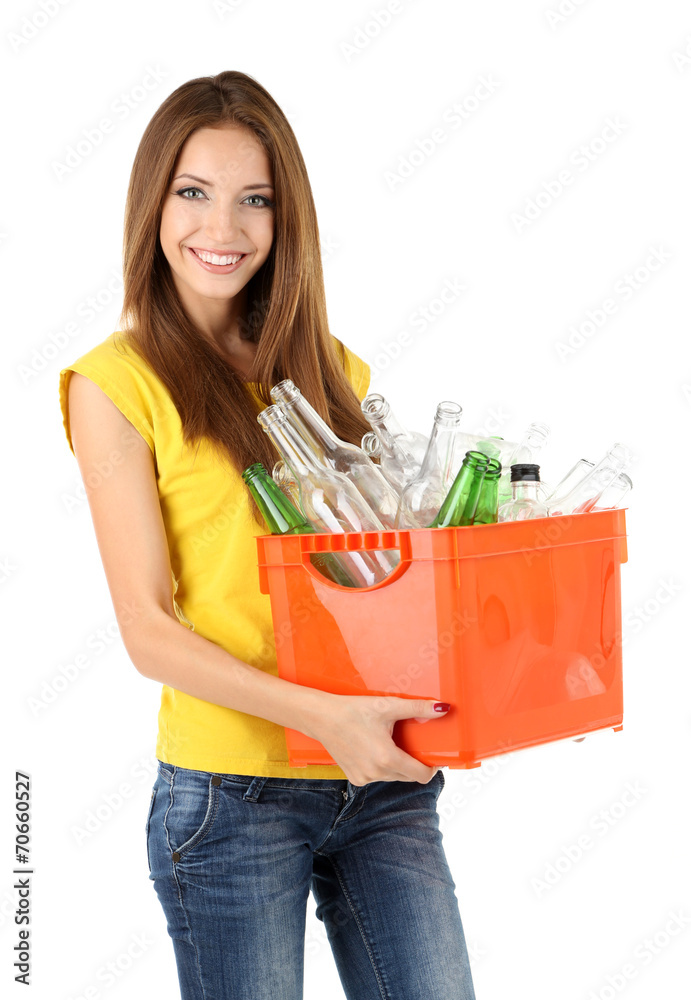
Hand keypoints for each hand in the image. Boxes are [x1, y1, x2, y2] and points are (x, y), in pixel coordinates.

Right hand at [302, 692, 449, 785]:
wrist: (321, 718)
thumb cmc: (352, 710)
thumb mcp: (388, 706)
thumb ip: (417, 708)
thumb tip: (442, 709)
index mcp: (387, 758)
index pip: (421, 775)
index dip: (431, 767)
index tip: (432, 757)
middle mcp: (376, 773)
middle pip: (408, 776)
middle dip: (413, 763)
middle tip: (410, 743)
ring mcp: (364, 778)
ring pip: (393, 777)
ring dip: (397, 764)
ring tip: (389, 743)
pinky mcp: (355, 778)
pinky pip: (377, 777)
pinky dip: (381, 767)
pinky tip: (373, 749)